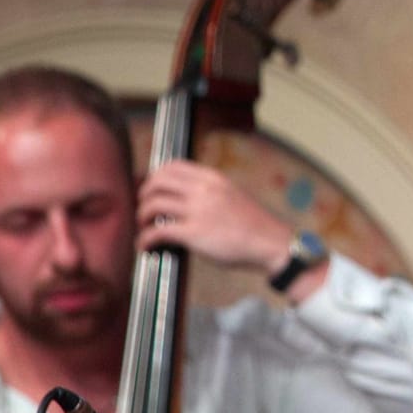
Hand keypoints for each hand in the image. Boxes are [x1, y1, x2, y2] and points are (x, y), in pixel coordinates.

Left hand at [136, 159, 291, 273]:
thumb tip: (185, 200)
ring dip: (142, 217)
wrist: (271, 243)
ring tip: (144, 227)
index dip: (156, 176)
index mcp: (213, 178)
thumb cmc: (254, 225)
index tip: (153, 189)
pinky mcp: (194, 233)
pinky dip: (144, 239)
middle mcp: (203, 189)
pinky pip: (157, 231)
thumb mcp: (233, 195)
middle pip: (157, 181)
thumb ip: (210, 192)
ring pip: (153, 204)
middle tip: (145, 209)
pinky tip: (146, 246)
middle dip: (144, 195)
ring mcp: (198, 210)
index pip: (173, 166)